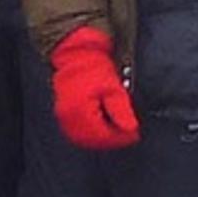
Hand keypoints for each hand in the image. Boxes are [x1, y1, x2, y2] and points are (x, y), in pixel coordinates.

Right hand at [48, 28, 139, 150]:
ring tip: (117, 131)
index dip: (121, 137)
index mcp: (80, 111)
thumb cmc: (94, 68)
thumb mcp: (113, 88)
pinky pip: (77, 132)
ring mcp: (64, 117)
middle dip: (112, 139)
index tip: (133, 134)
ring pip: (85, 138)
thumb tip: (131, 128)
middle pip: (93, 140)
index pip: (103, 136)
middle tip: (127, 134)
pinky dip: (91, 133)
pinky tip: (103, 127)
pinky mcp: (63, 115)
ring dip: (101, 138)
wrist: (77, 55)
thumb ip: (121, 110)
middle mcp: (69, 117)